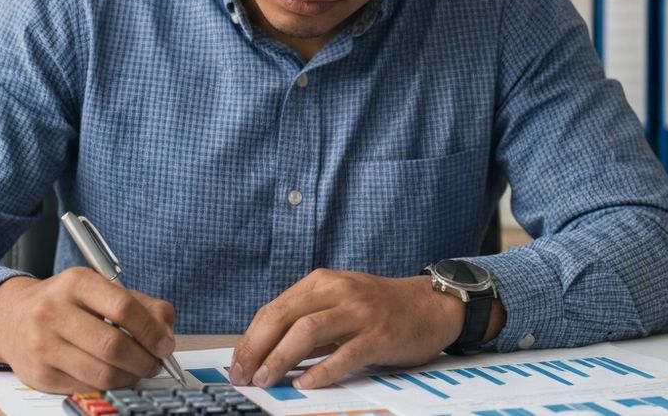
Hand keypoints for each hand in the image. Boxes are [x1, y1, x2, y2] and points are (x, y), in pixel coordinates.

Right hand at [0, 267, 176, 392]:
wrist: (13, 318)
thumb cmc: (67, 303)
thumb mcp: (101, 289)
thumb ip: (141, 305)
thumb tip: (165, 334)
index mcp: (76, 283)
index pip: (123, 308)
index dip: (151, 331)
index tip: (165, 345)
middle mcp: (54, 311)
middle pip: (113, 346)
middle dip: (144, 360)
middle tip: (155, 363)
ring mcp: (43, 345)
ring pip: (102, 373)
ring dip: (129, 377)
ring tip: (137, 371)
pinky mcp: (39, 374)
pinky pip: (86, 387)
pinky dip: (107, 385)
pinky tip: (112, 375)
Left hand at [229, 268, 498, 389]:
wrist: (431, 305)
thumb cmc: (381, 308)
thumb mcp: (339, 303)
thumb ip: (307, 320)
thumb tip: (266, 351)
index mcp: (321, 283)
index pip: (273, 309)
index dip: (250, 338)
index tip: (236, 364)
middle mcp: (336, 292)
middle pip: (283, 316)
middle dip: (257, 348)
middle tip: (243, 375)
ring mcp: (358, 312)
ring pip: (308, 332)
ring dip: (280, 357)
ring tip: (265, 380)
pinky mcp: (378, 335)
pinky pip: (344, 354)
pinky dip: (321, 371)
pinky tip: (305, 383)